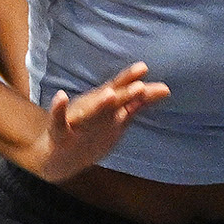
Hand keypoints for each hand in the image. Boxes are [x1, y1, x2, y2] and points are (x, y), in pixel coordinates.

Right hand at [35, 62, 169, 180]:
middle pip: (111, 102)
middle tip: (139, 87)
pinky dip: (59, 109)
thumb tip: (165, 89)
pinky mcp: (59, 133)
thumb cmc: (89, 128)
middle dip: (124, 94)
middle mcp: (92, 108)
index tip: (144, 68)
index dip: (132, 81)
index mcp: (105, 105)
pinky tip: (61, 97)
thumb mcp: (114, 114)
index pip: (122, 91)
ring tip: (109, 94)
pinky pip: (58, 122)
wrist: (58, 156)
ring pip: (89, 113)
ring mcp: (76, 120)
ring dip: (99, 104)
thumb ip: (137, 102)